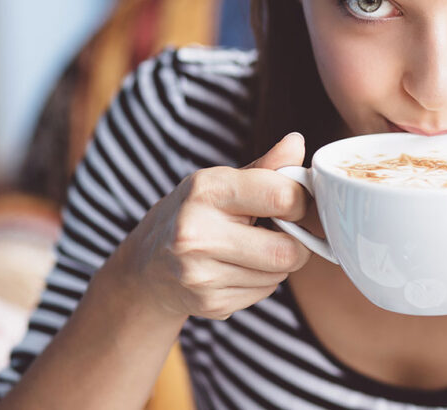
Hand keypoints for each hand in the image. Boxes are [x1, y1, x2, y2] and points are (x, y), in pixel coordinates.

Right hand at [107, 132, 311, 320]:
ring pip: (278, 275)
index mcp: (206, 190)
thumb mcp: (221, 182)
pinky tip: (236, 268)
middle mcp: (197, 232)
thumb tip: (297, 142)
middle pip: (287, 250)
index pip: (282, 196)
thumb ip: (265, 167)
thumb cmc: (193, 215)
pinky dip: (260, 282)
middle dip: (295, 242)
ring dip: (276, 263)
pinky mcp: (209, 303)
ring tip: (250, 249)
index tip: (293, 202)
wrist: (146, 267)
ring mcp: (201, 273)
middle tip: (280, 232)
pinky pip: (263, 293)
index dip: (300, 201)